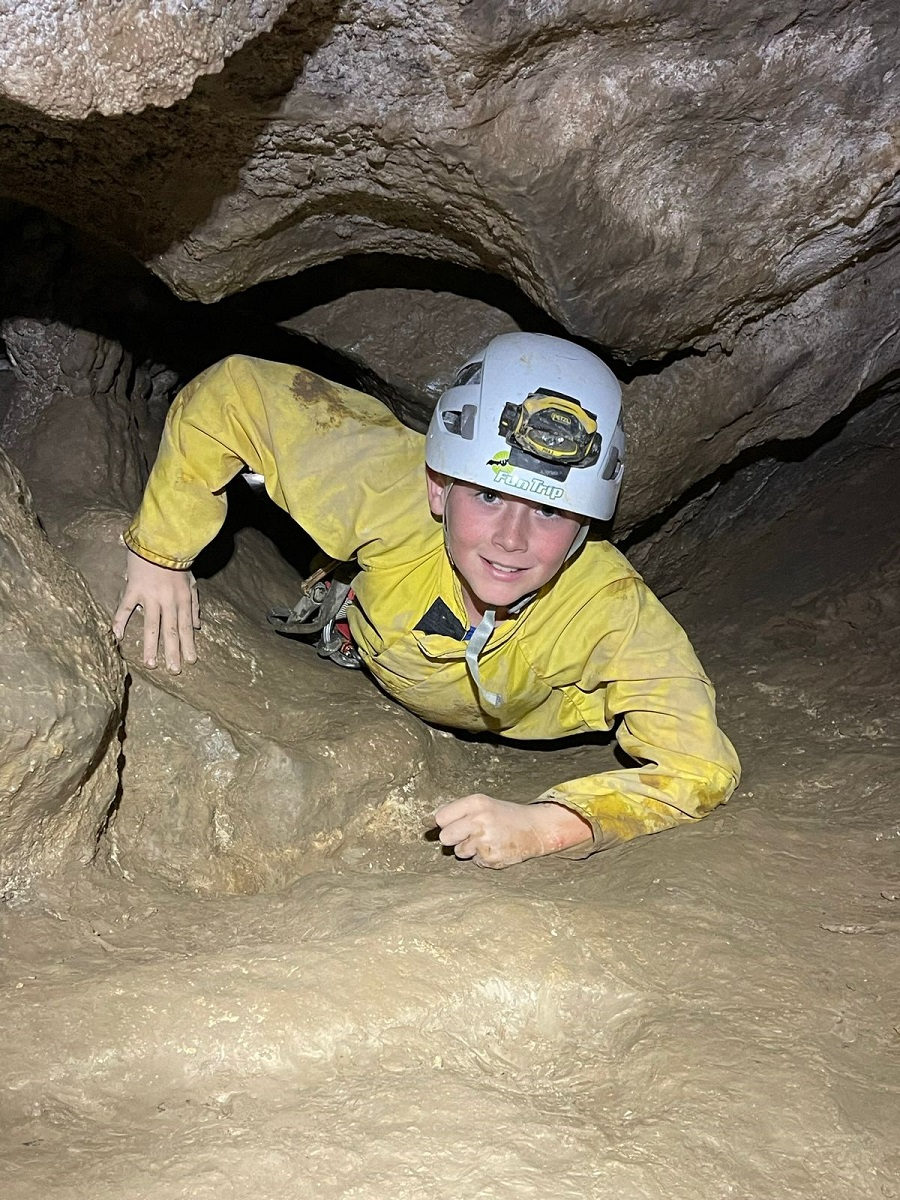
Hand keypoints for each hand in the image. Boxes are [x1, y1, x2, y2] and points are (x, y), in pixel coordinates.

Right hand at [112, 548, 199, 672]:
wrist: (161, 539)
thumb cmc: (177, 561)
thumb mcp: (191, 582)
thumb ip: (193, 605)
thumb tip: (197, 626)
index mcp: (182, 599)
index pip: (187, 626)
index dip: (189, 644)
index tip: (191, 661)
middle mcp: (168, 601)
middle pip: (171, 630)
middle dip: (173, 652)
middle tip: (174, 670)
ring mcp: (150, 596)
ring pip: (151, 625)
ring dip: (151, 646)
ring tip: (150, 664)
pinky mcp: (134, 589)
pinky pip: (125, 608)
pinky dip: (120, 621)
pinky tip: (117, 637)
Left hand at [434, 794, 592, 868]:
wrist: (535, 828)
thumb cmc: (504, 815)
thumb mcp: (483, 805)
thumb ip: (458, 811)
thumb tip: (428, 821)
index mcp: (476, 803)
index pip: (441, 817)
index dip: (444, 823)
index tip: (450, 824)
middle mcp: (479, 820)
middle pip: (445, 837)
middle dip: (452, 838)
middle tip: (468, 834)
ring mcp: (484, 840)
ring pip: (458, 851)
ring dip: (469, 849)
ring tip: (486, 840)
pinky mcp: (490, 858)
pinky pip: (474, 861)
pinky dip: (482, 857)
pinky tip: (495, 848)